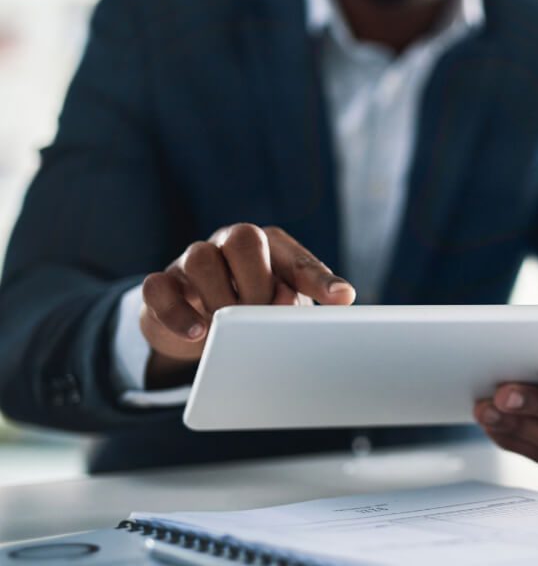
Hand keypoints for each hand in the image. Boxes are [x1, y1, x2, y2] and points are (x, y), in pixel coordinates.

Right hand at [139, 223, 355, 386]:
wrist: (197, 327)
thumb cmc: (250, 309)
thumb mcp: (279, 308)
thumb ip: (295, 303)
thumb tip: (314, 305)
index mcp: (269, 247)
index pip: (297, 258)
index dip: (320, 279)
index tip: (342, 299)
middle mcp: (229, 245)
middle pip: (244, 239)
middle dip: (258, 282)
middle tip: (260, 315)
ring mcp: (191, 262)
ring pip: (201, 258)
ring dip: (219, 297)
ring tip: (228, 327)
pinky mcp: (161, 285)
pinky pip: (159, 288)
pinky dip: (178, 313)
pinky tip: (198, 334)